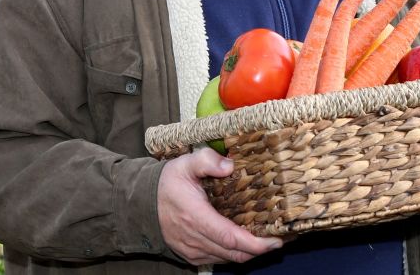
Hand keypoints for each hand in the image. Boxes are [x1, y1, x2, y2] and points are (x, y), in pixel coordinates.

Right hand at [157, 148, 282, 264]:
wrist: (141, 204)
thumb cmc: (166, 184)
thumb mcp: (184, 164)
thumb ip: (206, 160)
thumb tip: (230, 165)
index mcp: (195, 217)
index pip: (230, 238)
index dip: (255, 243)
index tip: (275, 240)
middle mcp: (195, 239)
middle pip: (234, 253)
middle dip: (259, 249)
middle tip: (278, 238)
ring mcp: (193, 251)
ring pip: (228, 259)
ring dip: (248, 253)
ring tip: (266, 239)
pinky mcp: (191, 256)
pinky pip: (218, 259)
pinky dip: (234, 254)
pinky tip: (245, 242)